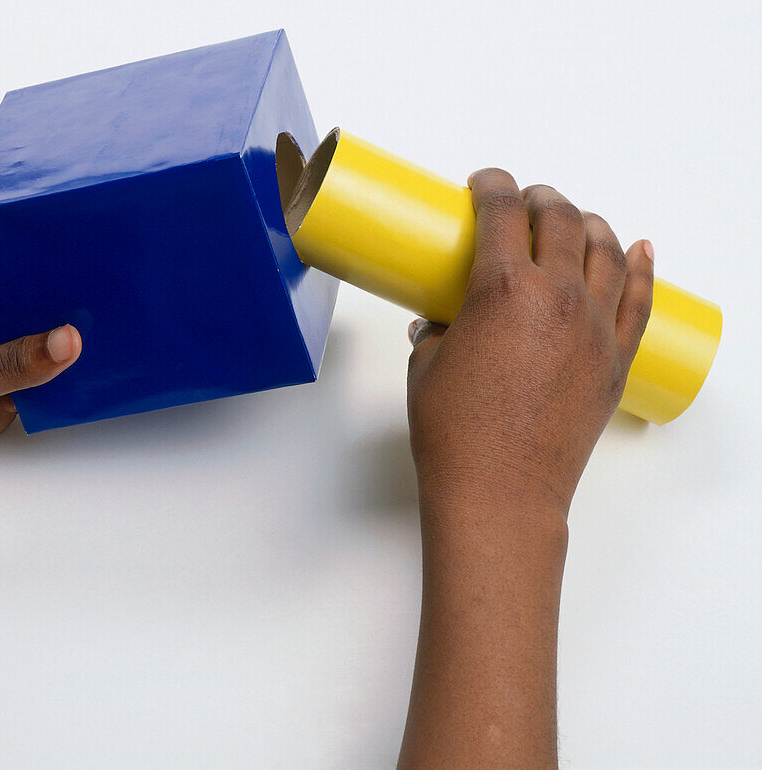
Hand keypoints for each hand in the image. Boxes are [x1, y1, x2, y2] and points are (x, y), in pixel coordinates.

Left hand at [0, 267, 81, 540]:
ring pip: (30, 348)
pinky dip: (56, 384)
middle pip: (18, 308)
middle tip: (98, 300)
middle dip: (52, 307)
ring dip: (57, 348)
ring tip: (102, 334)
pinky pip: (36, 386)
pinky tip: (85, 376)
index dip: (29, 265)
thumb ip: (11, 363)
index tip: (72, 262)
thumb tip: (66, 341)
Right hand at [397, 171, 654, 766]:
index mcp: (503, 290)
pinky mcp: (615, 360)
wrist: (501, 492)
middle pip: (560, 221)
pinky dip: (642, 267)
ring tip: (572, 219)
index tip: (485, 182)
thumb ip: (436, 332)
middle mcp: (557, 297)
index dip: (493, 185)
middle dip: (540, 200)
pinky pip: (639, 299)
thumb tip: (441, 323)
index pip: (503, 212)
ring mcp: (595, 328)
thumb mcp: (426, 368)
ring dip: (588, 222)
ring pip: (606, 250)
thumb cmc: (455, 435)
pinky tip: (640, 248)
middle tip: (524, 202)